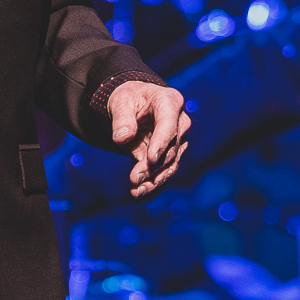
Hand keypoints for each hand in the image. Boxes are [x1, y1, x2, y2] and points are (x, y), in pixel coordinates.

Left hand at [108, 80, 190, 198]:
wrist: (134, 106)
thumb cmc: (128, 99)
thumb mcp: (120, 102)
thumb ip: (122, 119)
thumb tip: (122, 138)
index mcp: (169, 102)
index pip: (169, 124)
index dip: (161, 142)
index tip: (150, 159)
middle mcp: (179, 122)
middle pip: (171, 149)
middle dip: (153, 167)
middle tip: (134, 179)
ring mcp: (177, 141)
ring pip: (170, 165)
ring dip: (154, 181)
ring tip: (136, 193)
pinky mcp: (169, 156)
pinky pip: (164, 174)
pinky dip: (153, 188)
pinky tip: (141, 199)